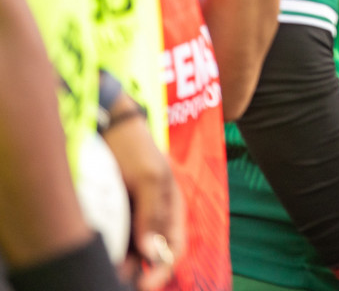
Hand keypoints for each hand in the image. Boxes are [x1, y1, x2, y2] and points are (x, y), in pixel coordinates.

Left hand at [102, 110, 184, 289]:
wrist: (107, 127)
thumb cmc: (135, 148)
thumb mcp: (149, 177)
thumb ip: (153, 214)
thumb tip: (152, 251)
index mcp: (173, 207)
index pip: (175, 248)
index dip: (163, 270)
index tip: (145, 285)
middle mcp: (155, 216)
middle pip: (153, 254)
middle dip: (139, 271)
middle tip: (118, 280)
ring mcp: (135, 216)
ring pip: (132, 250)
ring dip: (122, 262)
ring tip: (106, 268)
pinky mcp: (116, 214)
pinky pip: (116, 239)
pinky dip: (109, 250)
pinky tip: (99, 252)